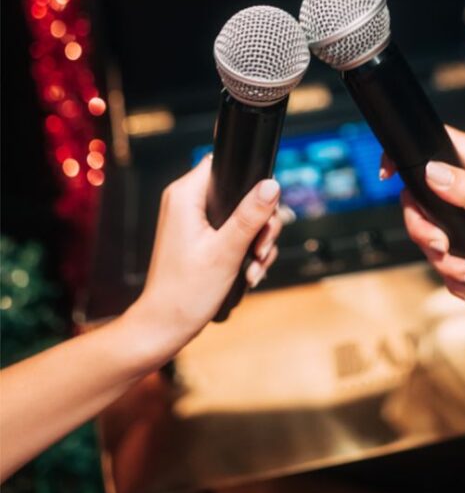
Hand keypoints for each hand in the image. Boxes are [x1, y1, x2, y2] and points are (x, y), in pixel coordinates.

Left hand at [125, 156, 282, 363]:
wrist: (164, 327)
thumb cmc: (186, 292)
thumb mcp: (227, 251)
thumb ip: (250, 215)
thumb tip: (272, 184)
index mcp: (185, 195)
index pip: (224, 165)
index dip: (250, 181)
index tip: (264, 211)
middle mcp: (186, 202)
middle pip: (240, 193)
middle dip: (260, 223)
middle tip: (263, 249)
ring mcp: (193, 221)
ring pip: (241, 216)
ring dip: (256, 242)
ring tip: (256, 267)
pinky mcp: (200, 238)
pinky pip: (232, 233)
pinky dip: (246, 252)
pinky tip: (250, 273)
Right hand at [381, 127, 464, 304]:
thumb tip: (431, 171)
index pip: (427, 143)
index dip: (402, 157)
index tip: (387, 177)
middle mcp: (464, 181)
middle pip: (418, 201)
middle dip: (427, 234)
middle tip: (445, 248)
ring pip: (430, 233)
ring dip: (445, 262)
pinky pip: (445, 255)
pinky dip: (455, 276)